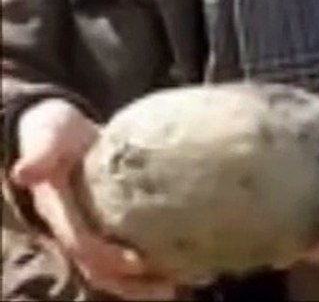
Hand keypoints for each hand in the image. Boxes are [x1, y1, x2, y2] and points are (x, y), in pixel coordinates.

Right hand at [9, 97, 177, 299]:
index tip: (140, 262)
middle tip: (171, 288)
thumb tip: (25, 172)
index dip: (108, 256)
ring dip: (148, 284)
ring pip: (117, 273)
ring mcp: (94, 234)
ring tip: (187, 284)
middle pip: (102, 270)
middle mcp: (75, 231)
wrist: (62, 133)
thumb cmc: (57, 134)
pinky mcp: (113, 230)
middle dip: (134, 283)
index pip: (82, 244)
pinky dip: (157, 268)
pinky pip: (132, 258)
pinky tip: (193, 267)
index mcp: (60, 212)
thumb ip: (43, 153)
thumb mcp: (50, 136)